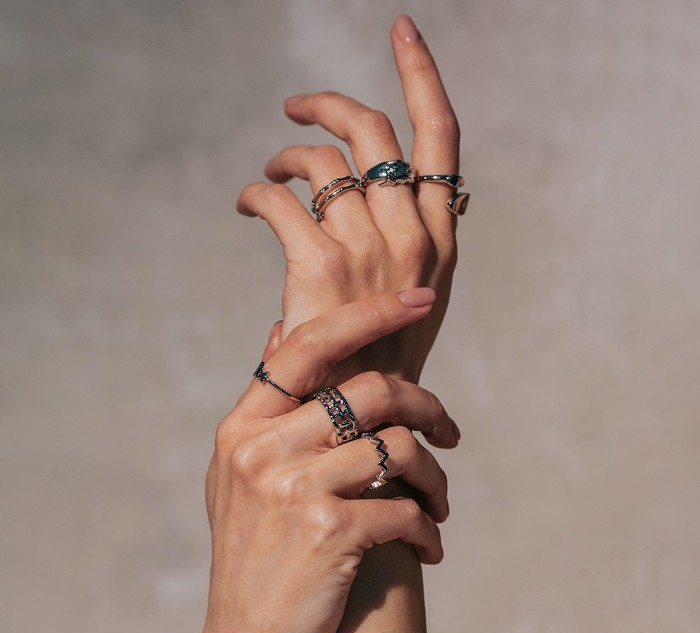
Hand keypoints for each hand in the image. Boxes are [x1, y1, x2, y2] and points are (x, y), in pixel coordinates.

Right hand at [195, 290, 457, 632]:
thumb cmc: (253, 552)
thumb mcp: (237, 470)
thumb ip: (265, 401)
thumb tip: (280, 327)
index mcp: (243, 425)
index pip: (310, 343)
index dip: (369, 313)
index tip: (419, 300)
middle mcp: (262, 448)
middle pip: (370, 390)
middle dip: (425, 405)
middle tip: (450, 428)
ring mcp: (292, 488)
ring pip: (398, 447)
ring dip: (435, 475)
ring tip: (440, 498)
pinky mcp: (327, 532)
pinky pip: (404, 506)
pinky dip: (429, 525)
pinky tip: (430, 544)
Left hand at [237, 16, 462, 382]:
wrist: (365, 422)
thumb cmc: (384, 362)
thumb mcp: (415, 298)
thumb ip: (406, 242)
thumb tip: (376, 194)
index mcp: (440, 240)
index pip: (441, 138)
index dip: (422, 76)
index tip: (401, 33)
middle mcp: (412, 234)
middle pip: (373, 130)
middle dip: (330, 102)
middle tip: (295, 103)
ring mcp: (368, 249)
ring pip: (322, 157)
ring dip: (289, 152)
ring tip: (273, 171)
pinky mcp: (320, 267)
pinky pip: (279, 197)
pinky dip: (256, 192)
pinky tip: (248, 204)